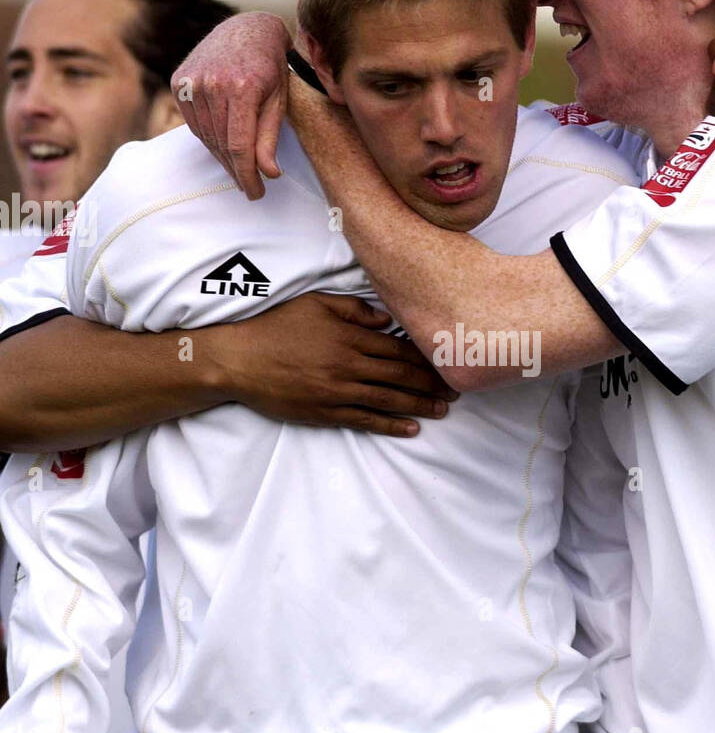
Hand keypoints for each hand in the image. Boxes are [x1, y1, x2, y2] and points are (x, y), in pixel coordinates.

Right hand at [173, 11, 292, 199]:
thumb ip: (270, 138)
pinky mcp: (179, 81)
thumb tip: (268, 173)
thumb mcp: (278, 101)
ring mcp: (192, 81)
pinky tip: (222, 146)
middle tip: (249, 187)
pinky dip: (208, 139)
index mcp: (242, 88)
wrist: (246, 29)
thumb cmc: (269, 67)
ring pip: (206, 137)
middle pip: (222, 144)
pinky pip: (193, 123)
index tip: (255, 193)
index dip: (247, 175)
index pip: (240, 146)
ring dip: (222, 158)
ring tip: (238, 170)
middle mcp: (213, 83)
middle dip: (237, 171)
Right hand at [204, 291, 456, 436]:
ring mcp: (338, 391)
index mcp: (349, 336)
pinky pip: (365, 420)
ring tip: (444, 410)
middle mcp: (349, 365)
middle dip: (432, 383)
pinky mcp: (325, 412)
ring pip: (389, 399)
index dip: (425, 357)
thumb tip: (386, 320)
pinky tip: (411, 428)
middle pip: (401, 376)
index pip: (398, 349)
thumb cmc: (276, 328)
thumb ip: (354, 310)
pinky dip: (391, 424)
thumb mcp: (315, 304)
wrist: (240, 361)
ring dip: (420, 405)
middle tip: (457, 389)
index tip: (447, 362)